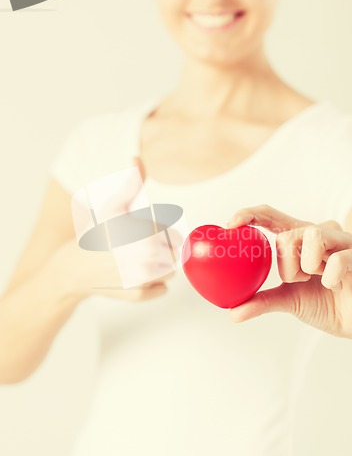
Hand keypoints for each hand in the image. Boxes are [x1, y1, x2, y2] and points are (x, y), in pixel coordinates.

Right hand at [52, 157, 181, 301]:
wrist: (71, 268)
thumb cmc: (94, 235)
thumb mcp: (113, 206)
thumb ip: (131, 183)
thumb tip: (137, 159)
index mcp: (148, 234)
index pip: (175, 233)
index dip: (160, 231)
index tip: (143, 231)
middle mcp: (149, 258)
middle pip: (174, 252)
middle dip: (161, 247)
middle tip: (137, 245)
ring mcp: (145, 279)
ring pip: (170, 272)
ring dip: (161, 266)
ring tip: (137, 259)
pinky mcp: (139, 296)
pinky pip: (162, 290)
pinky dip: (154, 284)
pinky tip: (135, 274)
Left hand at [227, 204, 351, 353]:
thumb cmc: (323, 304)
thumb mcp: (287, 300)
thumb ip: (261, 301)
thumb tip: (233, 313)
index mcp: (299, 239)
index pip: (272, 216)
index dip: (251, 214)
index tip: (231, 224)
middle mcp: (320, 233)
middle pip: (287, 235)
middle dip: (287, 266)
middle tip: (300, 280)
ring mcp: (343, 241)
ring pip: (312, 237)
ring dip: (308, 267)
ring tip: (318, 280)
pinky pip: (338, 259)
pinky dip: (330, 277)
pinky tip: (335, 286)